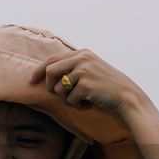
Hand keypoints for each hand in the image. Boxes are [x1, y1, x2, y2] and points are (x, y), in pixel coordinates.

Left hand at [28, 48, 143, 115]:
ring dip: (68, 99)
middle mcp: (82, 58)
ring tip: (83, 99)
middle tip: (59, 95)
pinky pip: (70, 99)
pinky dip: (77, 105)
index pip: (52, 59)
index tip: (31, 80)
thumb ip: (73, 68)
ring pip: (59, 88)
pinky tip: (90, 103)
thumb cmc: (107, 88)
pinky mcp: (85, 84)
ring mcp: (83, 70)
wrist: (127, 97)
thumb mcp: (91, 71)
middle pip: (50, 71)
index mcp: (82, 53)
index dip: (39, 70)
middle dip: (50, 87)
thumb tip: (48, 75)